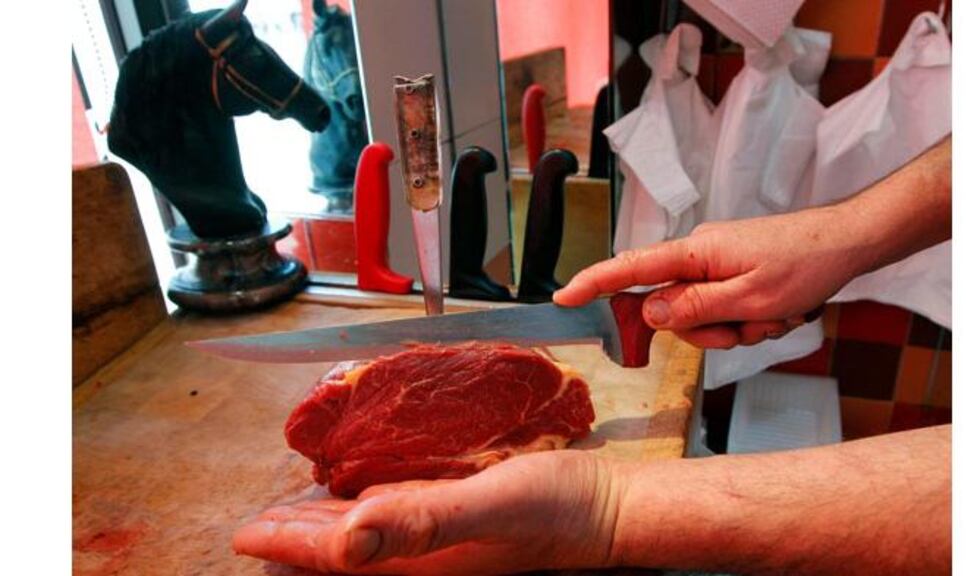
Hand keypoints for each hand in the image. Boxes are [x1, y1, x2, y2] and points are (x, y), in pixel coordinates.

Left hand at [232, 451, 629, 574]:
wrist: (604, 505)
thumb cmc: (554, 508)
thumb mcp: (489, 507)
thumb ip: (421, 521)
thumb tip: (346, 541)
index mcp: (420, 559)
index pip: (337, 556)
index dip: (289, 544)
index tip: (247, 533)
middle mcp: (424, 555)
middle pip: (344, 551)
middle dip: (297, 539)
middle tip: (258, 525)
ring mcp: (441, 538)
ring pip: (368, 535)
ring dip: (327, 526)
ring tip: (294, 514)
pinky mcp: (458, 516)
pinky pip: (398, 514)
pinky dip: (367, 507)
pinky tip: (364, 496)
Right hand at [555, 207, 866, 348]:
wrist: (847, 244)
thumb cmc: (804, 263)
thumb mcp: (749, 298)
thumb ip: (694, 308)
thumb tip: (648, 313)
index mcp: (695, 251)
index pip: (631, 268)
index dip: (594, 284)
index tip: (563, 297)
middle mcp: (699, 256)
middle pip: (670, 309)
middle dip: (706, 331)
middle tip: (744, 328)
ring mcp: (717, 267)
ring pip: (701, 318)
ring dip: (736, 329)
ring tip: (771, 317)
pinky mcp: (733, 276)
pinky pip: (725, 312)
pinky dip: (750, 322)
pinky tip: (779, 313)